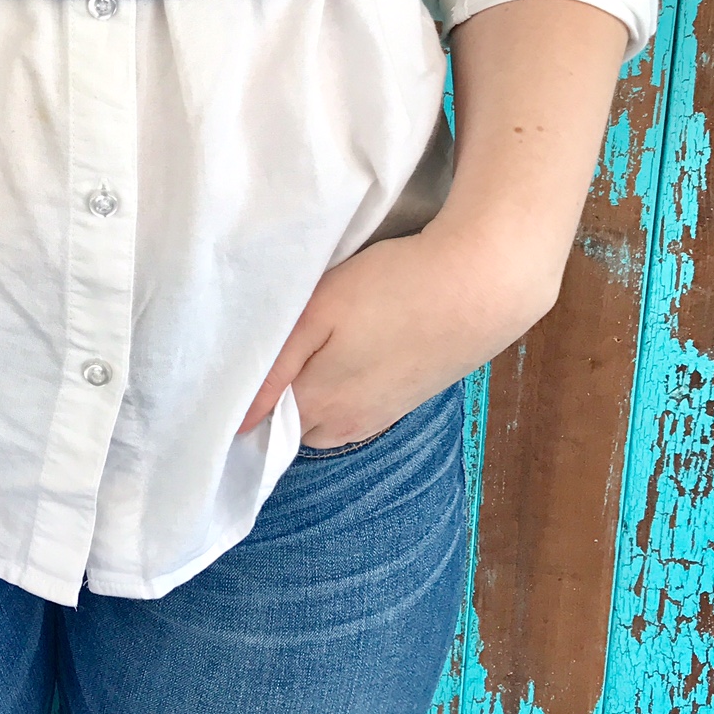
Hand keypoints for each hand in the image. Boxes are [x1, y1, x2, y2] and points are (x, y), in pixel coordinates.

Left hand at [239, 217, 561, 449]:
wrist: (482, 287)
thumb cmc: (393, 288)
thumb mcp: (319, 312)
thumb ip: (273, 369)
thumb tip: (236, 421)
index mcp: (319, 407)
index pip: (259, 425)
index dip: (242, 399)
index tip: (232, 368)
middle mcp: (347, 426)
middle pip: (289, 425)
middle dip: (274, 397)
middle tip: (270, 346)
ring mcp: (380, 417)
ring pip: (322, 418)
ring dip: (309, 392)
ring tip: (310, 346)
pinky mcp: (406, 402)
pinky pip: (354, 409)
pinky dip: (341, 389)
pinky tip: (349, 351)